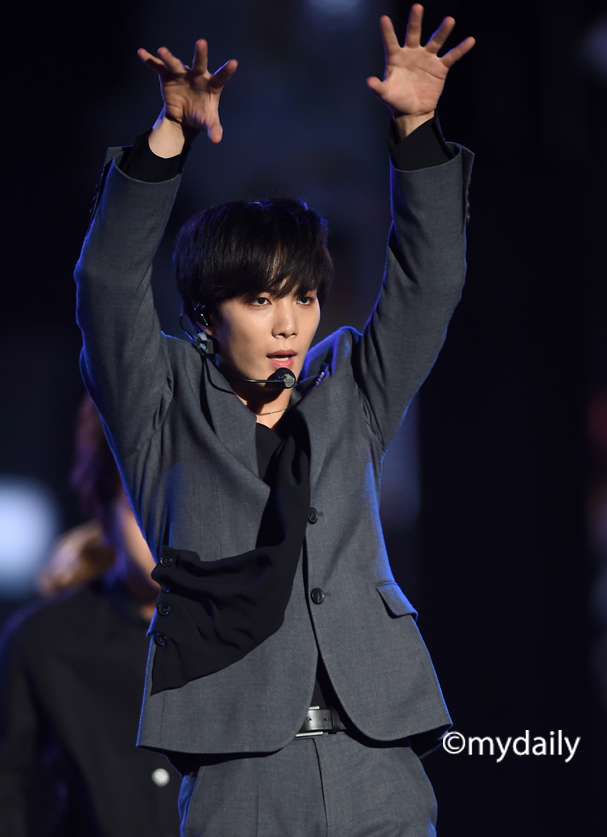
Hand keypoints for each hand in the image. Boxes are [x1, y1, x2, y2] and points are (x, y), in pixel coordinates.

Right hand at [138, 39, 237, 154]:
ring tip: (162, 51)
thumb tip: (217, 139)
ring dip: (168, 57)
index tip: (234, 63)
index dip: (227, 71)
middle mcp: (197, 76)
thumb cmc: (201, 115)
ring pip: (176, 64)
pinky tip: (141, 53)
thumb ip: (214, 129)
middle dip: (200, 54)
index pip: (221, 77)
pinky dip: (150, 60)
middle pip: (199, 63)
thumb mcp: (208, 123)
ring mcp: (182, 74)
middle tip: (201, 42)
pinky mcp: (168, 77)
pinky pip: (158, 67)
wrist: (184, 117)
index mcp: (211, 85)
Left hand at [367, 4, 473, 137]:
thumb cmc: (397, 101)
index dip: (387, 31)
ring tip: (450, 20)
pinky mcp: (440, 68)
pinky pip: (452, 56)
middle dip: (415, 21)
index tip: (383, 18)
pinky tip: (470, 41)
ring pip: (435, 41)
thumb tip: (369, 82)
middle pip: (414, 34)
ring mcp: (427, 59)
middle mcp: (412, 54)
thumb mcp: (386, 94)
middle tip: (417, 6)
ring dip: (442, 31)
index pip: (391, 42)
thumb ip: (378, 88)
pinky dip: (461, 49)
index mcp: (396, 58)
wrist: (413, 111)